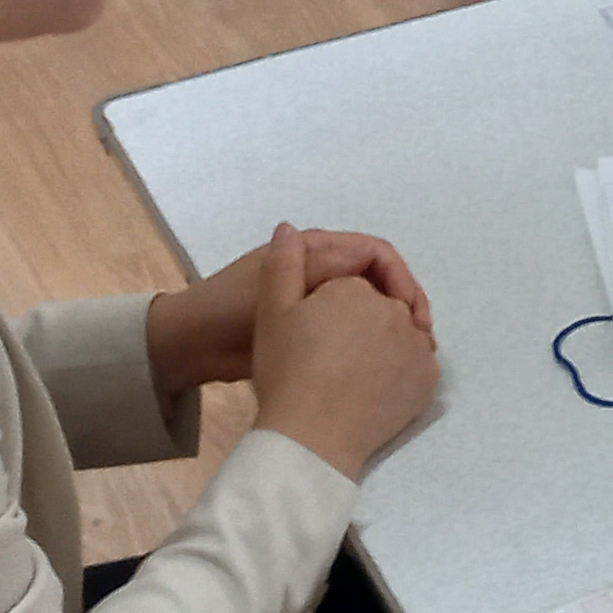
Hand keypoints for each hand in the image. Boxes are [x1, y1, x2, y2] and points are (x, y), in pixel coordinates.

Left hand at [147, 222, 430, 395]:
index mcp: (314, 249)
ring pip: (370, 305)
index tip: (412, 316)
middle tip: (421, 339)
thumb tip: (371, 255)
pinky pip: (353, 328)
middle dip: (404, 305)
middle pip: (380, 279)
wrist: (191, 346)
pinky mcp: (312, 328)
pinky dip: (372, 341)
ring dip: (392, 325)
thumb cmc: (232, 310)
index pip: (377, 255)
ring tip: (408, 353)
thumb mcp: (281, 286)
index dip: (401, 282)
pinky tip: (382, 363)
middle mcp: (320, 268)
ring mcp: (316, 298)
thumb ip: (324, 268)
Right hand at [239, 225, 441, 480]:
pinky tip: (371, 388)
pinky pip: (415, 366)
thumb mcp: (272, 313)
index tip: (312, 334)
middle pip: (378, 308)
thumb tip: (288, 228)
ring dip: (382, 345)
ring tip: (348, 373)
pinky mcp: (428, 379)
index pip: (350, 287)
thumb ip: (282, 264)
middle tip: (328, 357)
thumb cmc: (287, 372)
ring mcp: (417, 346)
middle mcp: (396, 311)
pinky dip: (399, 372)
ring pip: (400, 335)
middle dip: (359, 324)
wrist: (311, 435)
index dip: (328, 308)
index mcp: (359, 290)